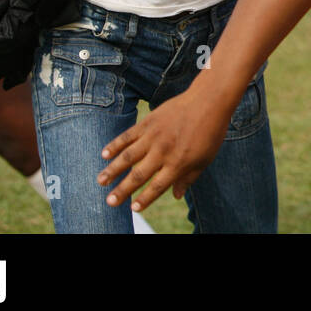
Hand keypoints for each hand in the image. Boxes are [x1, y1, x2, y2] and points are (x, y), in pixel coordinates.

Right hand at [97, 85, 230, 211]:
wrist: (208, 100)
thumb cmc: (210, 132)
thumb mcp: (205, 159)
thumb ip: (189, 178)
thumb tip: (176, 196)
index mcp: (178, 163)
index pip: (158, 186)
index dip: (145, 199)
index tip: (133, 209)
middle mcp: (164, 151)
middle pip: (139, 175)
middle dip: (122, 190)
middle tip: (109, 202)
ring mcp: (154, 136)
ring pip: (128, 156)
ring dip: (112, 170)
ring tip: (100, 181)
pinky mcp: (149, 121)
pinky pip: (128, 135)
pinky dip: (115, 145)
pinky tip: (104, 154)